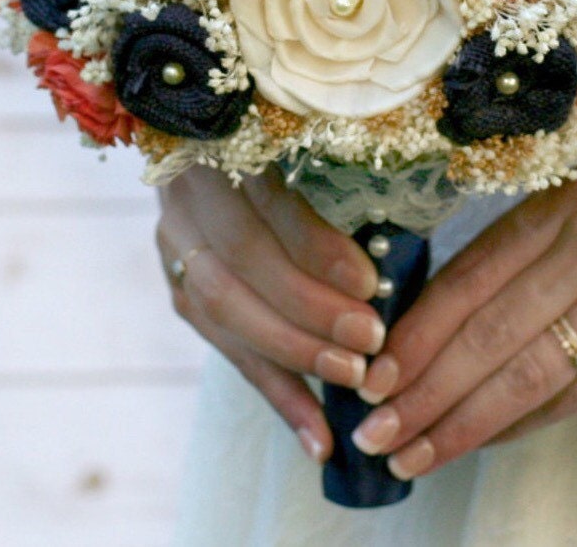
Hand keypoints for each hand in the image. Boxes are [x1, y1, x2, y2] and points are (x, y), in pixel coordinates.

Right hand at [155, 163, 384, 461]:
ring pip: (225, 314)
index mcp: (223, 141)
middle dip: (310, 312)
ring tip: (351, 381)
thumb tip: (400, 238)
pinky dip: (279, 394)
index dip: (317, 249)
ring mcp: (176, 246)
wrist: (220, 144)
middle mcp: (188, 195)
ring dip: (295, 356)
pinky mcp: (180, 290)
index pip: (267, 205)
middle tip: (369, 343)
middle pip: (242, 267)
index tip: (370, 284)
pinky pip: (229, 351)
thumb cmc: (298, 142)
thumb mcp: (319, 144)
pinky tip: (317, 436)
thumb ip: (345, 180)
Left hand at [348, 165, 576, 480]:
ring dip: (458, 420)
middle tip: (372, 426)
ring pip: (520, 370)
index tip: (373, 370)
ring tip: (411, 453)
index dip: (416, 329)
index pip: (470, 272)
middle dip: (419, 385)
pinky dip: (519, 425)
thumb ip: (539, 257)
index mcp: (570, 200)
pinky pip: (571, 396)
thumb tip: (456, 329)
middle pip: (484, 326)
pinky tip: (482, 443)